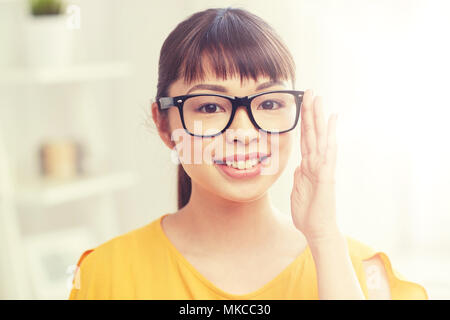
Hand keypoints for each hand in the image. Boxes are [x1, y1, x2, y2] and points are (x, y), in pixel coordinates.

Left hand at [290, 89, 339, 241]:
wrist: (316, 230)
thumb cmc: (308, 212)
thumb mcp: (298, 189)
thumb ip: (300, 175)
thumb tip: (300, 164)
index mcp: (307, 166)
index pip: (305, 139)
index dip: (303, 122)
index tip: (302, 105)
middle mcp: (316, 162)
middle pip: (313, 133)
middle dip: (311, 112)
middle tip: (310, 92)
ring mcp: (323, 167)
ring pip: (320, 137)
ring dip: (319, 117)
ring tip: (319, 99)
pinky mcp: (326, 175)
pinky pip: (328, 152)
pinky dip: (330, 136)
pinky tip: (332, 121)